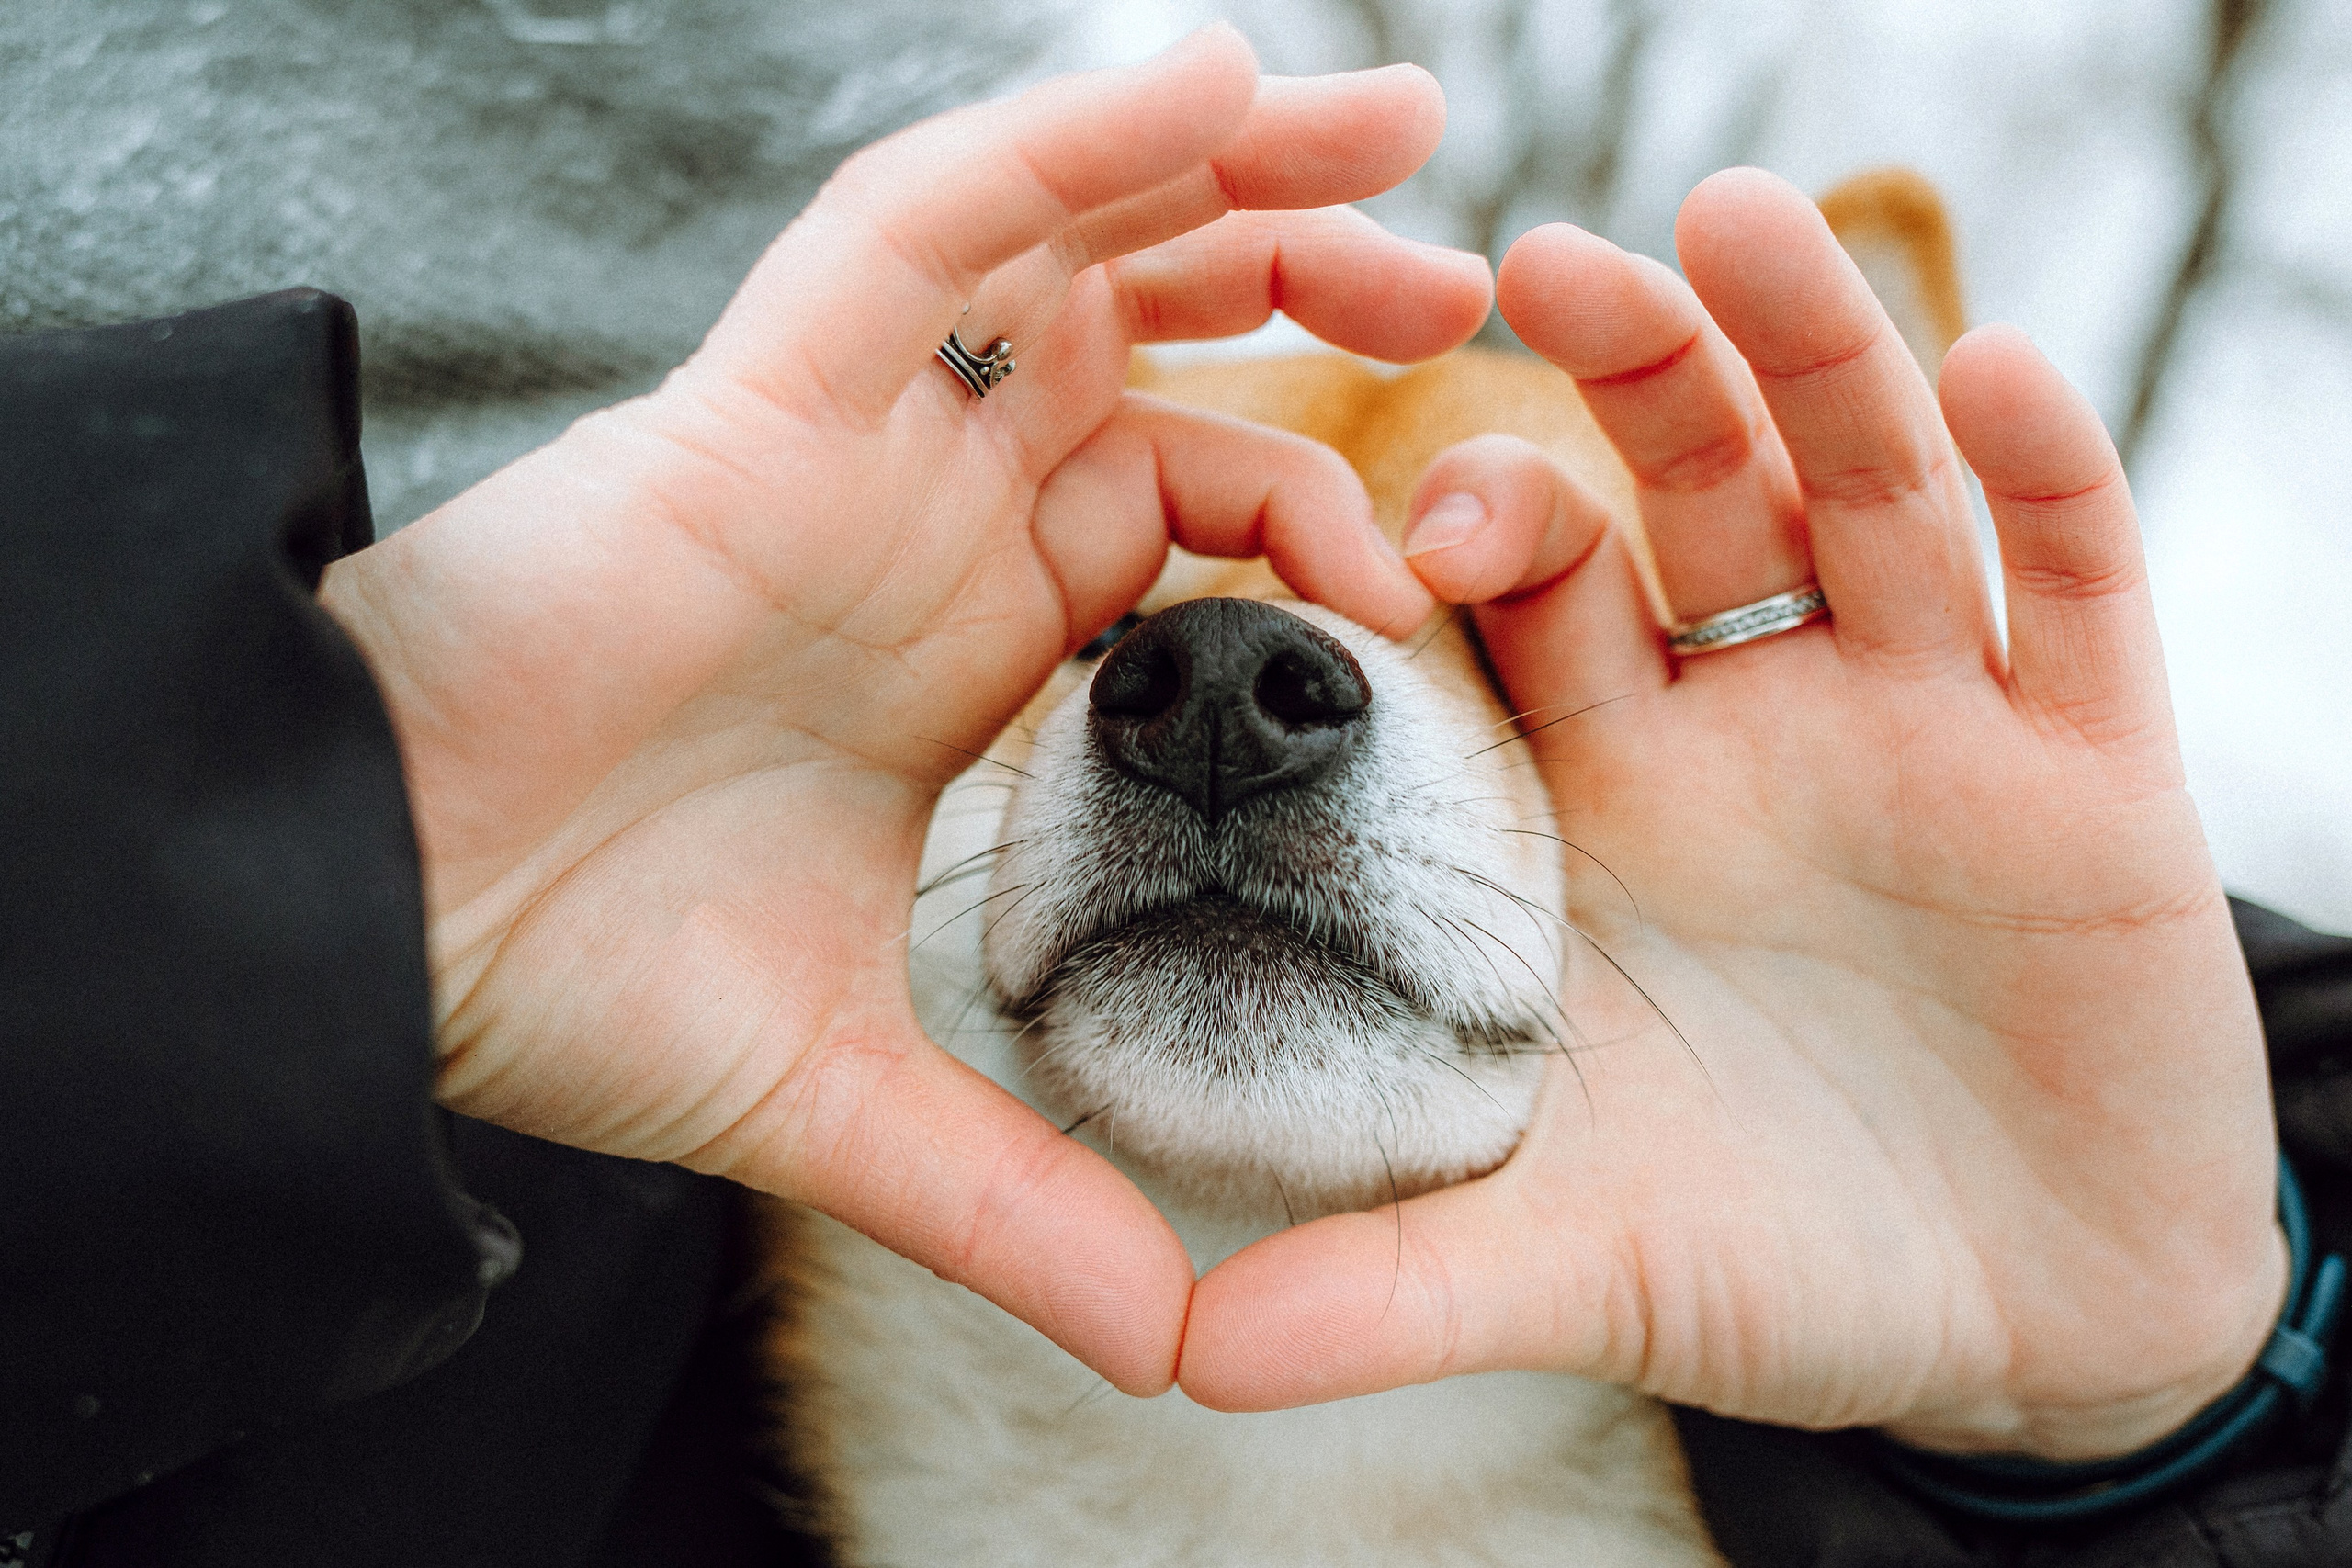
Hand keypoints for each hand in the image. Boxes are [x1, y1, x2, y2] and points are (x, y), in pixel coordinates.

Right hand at [317, 26, 1489, 1395]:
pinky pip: (928, 223)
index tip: (1436, 584)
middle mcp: (924, 518)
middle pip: (1162, 352)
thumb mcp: (846, 1094)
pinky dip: (1063, 148)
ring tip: (1400, 131)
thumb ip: (1017, 1197)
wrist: (365, 924)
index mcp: (966, 642)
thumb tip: (1170, 1349)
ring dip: (1239, 185)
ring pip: (1071, 247)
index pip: (1185, 523)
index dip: (1320, 523)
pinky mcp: (763, 393)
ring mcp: (850, 442)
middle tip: (1478, 302)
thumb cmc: (560, 980)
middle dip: (1319, 302)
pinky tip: (1210, 83)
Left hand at [1177, 168, 2282, 1459]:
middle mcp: (1742, 724)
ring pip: (1862, 491)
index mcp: (1595, 796)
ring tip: (1737, 225)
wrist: (2021, 1319)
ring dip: (1811, 357)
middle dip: (1622, 377)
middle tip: (1542, 265)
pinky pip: (2072, 587)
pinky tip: (1999, 375)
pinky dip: (2043, 481)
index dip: (1448, 534)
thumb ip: (1389, 1278)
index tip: (1368, 502)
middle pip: (1675, 496)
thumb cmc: (1768, 1258)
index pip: (1509, 613)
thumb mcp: (1573, 1253)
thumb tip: (1174, 1359)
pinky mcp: (2087, 768)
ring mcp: (1920, 722)